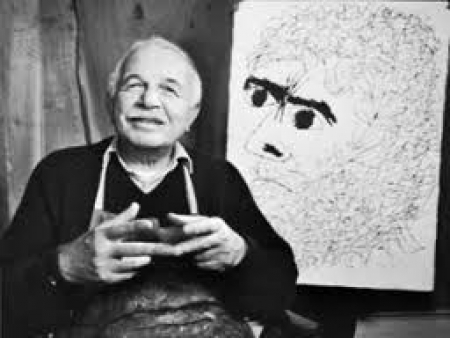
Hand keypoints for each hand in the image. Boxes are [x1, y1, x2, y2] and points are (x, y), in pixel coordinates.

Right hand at [57, 203, 172, 283]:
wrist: (67, 264)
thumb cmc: (90, 242)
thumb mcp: (102, 228)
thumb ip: (122, 218)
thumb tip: (136, 205)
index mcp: (102, 234)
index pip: (122, 228)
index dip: (136, 226)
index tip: (151, 224)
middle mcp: (103, 249)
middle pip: (132, 249)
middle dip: (153, 249)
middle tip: (170, 249)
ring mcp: (104, 265)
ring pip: (131, 264)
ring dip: (144, 260)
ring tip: (150, 258)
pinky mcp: (105, 278)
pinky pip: (126, 275)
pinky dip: (133, 270)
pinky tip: (136, 267)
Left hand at [166, 213, 247, 271]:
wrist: (237, 248)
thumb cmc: (215, 232)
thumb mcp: (205, 222)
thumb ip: (187, 220)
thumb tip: (169, 216)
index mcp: (216, 224)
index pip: (205, 225)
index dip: (195, 227)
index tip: (185, 229)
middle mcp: (221, 237)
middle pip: (201, 243)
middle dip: (187, 247)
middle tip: (175, 250)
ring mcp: (223, 251)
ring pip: (200, 255)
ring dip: (191, 255)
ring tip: (191, 252)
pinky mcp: (222, 263)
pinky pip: (204, 265)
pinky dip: (198, 262)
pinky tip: (200, 258)